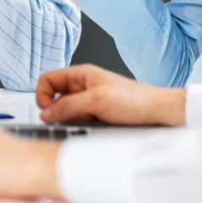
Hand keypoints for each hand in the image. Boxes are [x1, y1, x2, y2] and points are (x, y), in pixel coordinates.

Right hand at [36, 64, 185, 126]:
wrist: (158, 112)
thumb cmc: (134, 99)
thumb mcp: (96, 101)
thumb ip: (68, 106)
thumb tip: (46, 113)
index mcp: (80, 74)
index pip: (48, 80)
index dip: (43, 95)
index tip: (48, 111)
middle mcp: (82, 86)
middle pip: (55, 97)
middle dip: (57, 111)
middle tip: (66, 121)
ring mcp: (88, 101)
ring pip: (66, 111)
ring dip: (71, 120)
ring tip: (86, 123)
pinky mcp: (95, 114)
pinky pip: (78, 120)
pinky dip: (81, 125)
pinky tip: (93, 127)